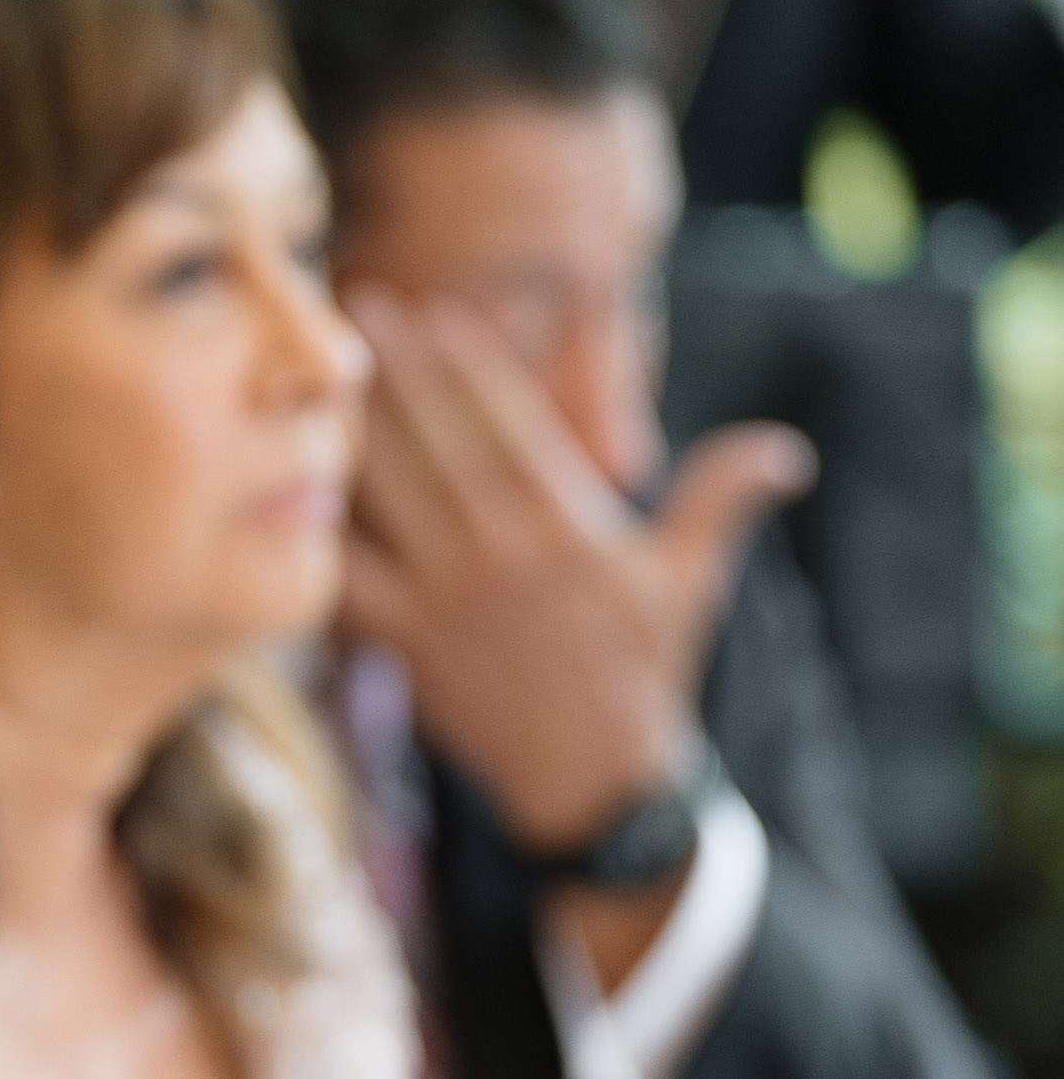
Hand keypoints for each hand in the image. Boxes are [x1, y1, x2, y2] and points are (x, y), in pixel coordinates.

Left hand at [338, 289, 812, 850]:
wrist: (594, 780)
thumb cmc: (645, 671)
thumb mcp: (693, 579)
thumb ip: (725, 498)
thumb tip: (790, 450)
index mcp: (569, 523)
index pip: (509, 421)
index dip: (469, 360)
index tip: (437, 310)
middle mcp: (503, 551)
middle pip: (437, 437)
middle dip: (398, 363)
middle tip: (359, 298)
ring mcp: (447, 598)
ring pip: (386, 493)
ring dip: (351, 424)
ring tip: (318, 370)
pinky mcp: (405, 644)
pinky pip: (347, 578)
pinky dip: (317, 532)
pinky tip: (287, 485)